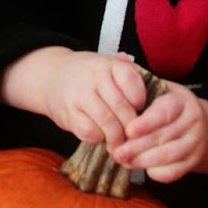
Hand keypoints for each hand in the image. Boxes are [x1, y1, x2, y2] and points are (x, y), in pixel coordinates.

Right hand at [0, 46, 147, 152]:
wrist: (52, 77)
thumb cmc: (91, 77)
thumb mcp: (110, 68)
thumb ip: (132, 77)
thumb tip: (155, 89)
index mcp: (109, 65)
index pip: (132, 83)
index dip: (140, 101)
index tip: (140, 110)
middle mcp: (94, 77)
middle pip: (122, 108)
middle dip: (132, 127)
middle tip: (136, 138)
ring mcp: (79, 95)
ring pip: (107, 122)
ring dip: (117, 137)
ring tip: (121, 143)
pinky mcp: (68, 113)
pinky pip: (89, 131)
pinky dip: (98, 138)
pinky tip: (100, 136)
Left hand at [114, 83, 207, 182]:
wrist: (195, 124)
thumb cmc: (164, 104)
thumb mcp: (155, 87)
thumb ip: (136, 76)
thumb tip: (120, 57)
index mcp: (181, 100)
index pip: (165, 112)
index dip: (147, 122)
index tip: (128, 130)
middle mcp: (192, 121)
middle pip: (165, 137)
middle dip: (138, 147)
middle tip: (116, 152)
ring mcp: (195, 142)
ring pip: (169, 156)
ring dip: (144, 161)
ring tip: (123, 161)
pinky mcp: (193, 161)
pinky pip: (175, 172)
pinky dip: (157, 173)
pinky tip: (141, 170)